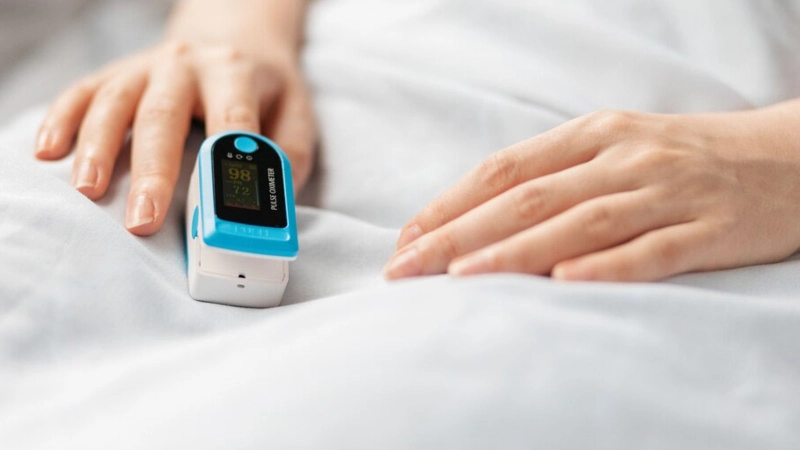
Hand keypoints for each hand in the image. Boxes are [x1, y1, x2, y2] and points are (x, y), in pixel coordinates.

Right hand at [35, 40, 315, 235]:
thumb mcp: (294, 114)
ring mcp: (147, 65)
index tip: (217, 210)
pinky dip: (62, 119)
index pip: (232, 117)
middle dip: (152, 171)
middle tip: (143, 220)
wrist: (234, 37)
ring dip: (98, 147)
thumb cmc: (264, 88)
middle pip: (164, 115)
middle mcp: (187, 64)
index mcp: (235, 73)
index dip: (223, 163)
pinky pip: (83, 90)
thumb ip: (289, 156)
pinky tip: (48, 151)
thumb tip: (275, 203)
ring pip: (116, 101)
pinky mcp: (118, 71)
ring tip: (88, 190)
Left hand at [384, 107, 799, 281]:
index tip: (407, 238)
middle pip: (527, 197)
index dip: (452, 204)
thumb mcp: (617, 148)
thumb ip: (557, 175)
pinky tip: (563, 282)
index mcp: (595, 134)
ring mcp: (667, 193)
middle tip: (407, 267)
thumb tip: (481, 215)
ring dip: (514, 251)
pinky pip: (652, 249)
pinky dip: (606, 266)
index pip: (506, 169)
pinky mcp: (710, 229)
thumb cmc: (685, 157)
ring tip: (461, 278)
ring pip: (579, 222)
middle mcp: (624, 158)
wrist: (790, 157)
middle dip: (459, 234)